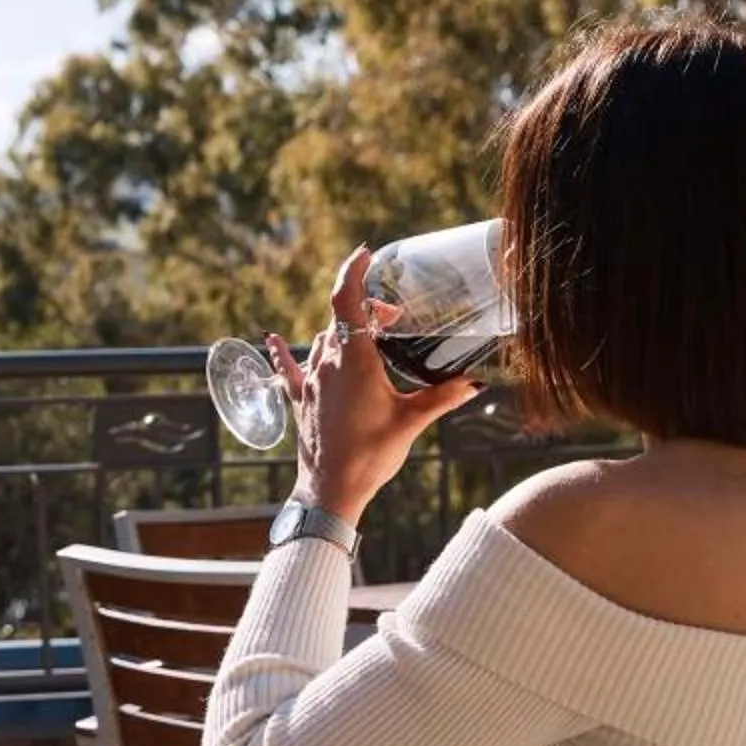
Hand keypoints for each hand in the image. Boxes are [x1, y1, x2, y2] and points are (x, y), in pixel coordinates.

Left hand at [268, 246, 480, 522]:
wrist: (330, 491)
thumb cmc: (370, 455)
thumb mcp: (412, 421)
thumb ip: (443, 397)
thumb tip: (475, 383)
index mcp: (354, 360)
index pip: (347, 300)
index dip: (354, 272)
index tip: (366, 254)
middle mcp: (326, 363)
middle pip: (342, 320)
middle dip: (368, 311)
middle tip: (395, 319)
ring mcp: (309, 381)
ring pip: (323, 341)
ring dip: (344, 332)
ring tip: (370, 338)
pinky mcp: (300, 400)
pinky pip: (288, 368)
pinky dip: (283, 352)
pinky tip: (270, 340)